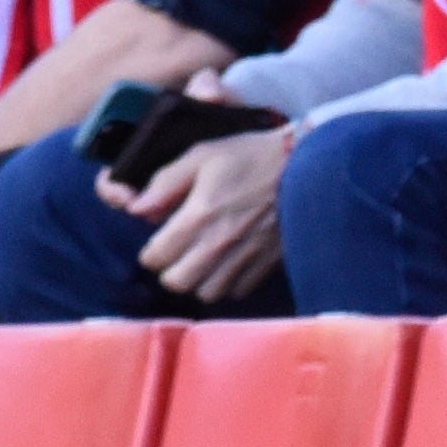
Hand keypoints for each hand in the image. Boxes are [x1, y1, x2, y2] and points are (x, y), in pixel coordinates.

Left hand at [111, 119, 293, 302]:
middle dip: (171, 270)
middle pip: (176, 282)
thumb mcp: (204, 154)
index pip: (155, 257)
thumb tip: (136, 208)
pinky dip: (229, 283)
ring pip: (206, 292)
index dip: (151, 252)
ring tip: (204, 262)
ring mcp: (245, 256)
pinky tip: (230, 263)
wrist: (310, 165)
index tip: (159, 242)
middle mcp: (219, 242)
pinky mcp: (268, 262)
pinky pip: (238, 290)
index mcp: (199, 214)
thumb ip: (166, 181)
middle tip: (179, 254)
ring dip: (200, 280)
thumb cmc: (253, 156)